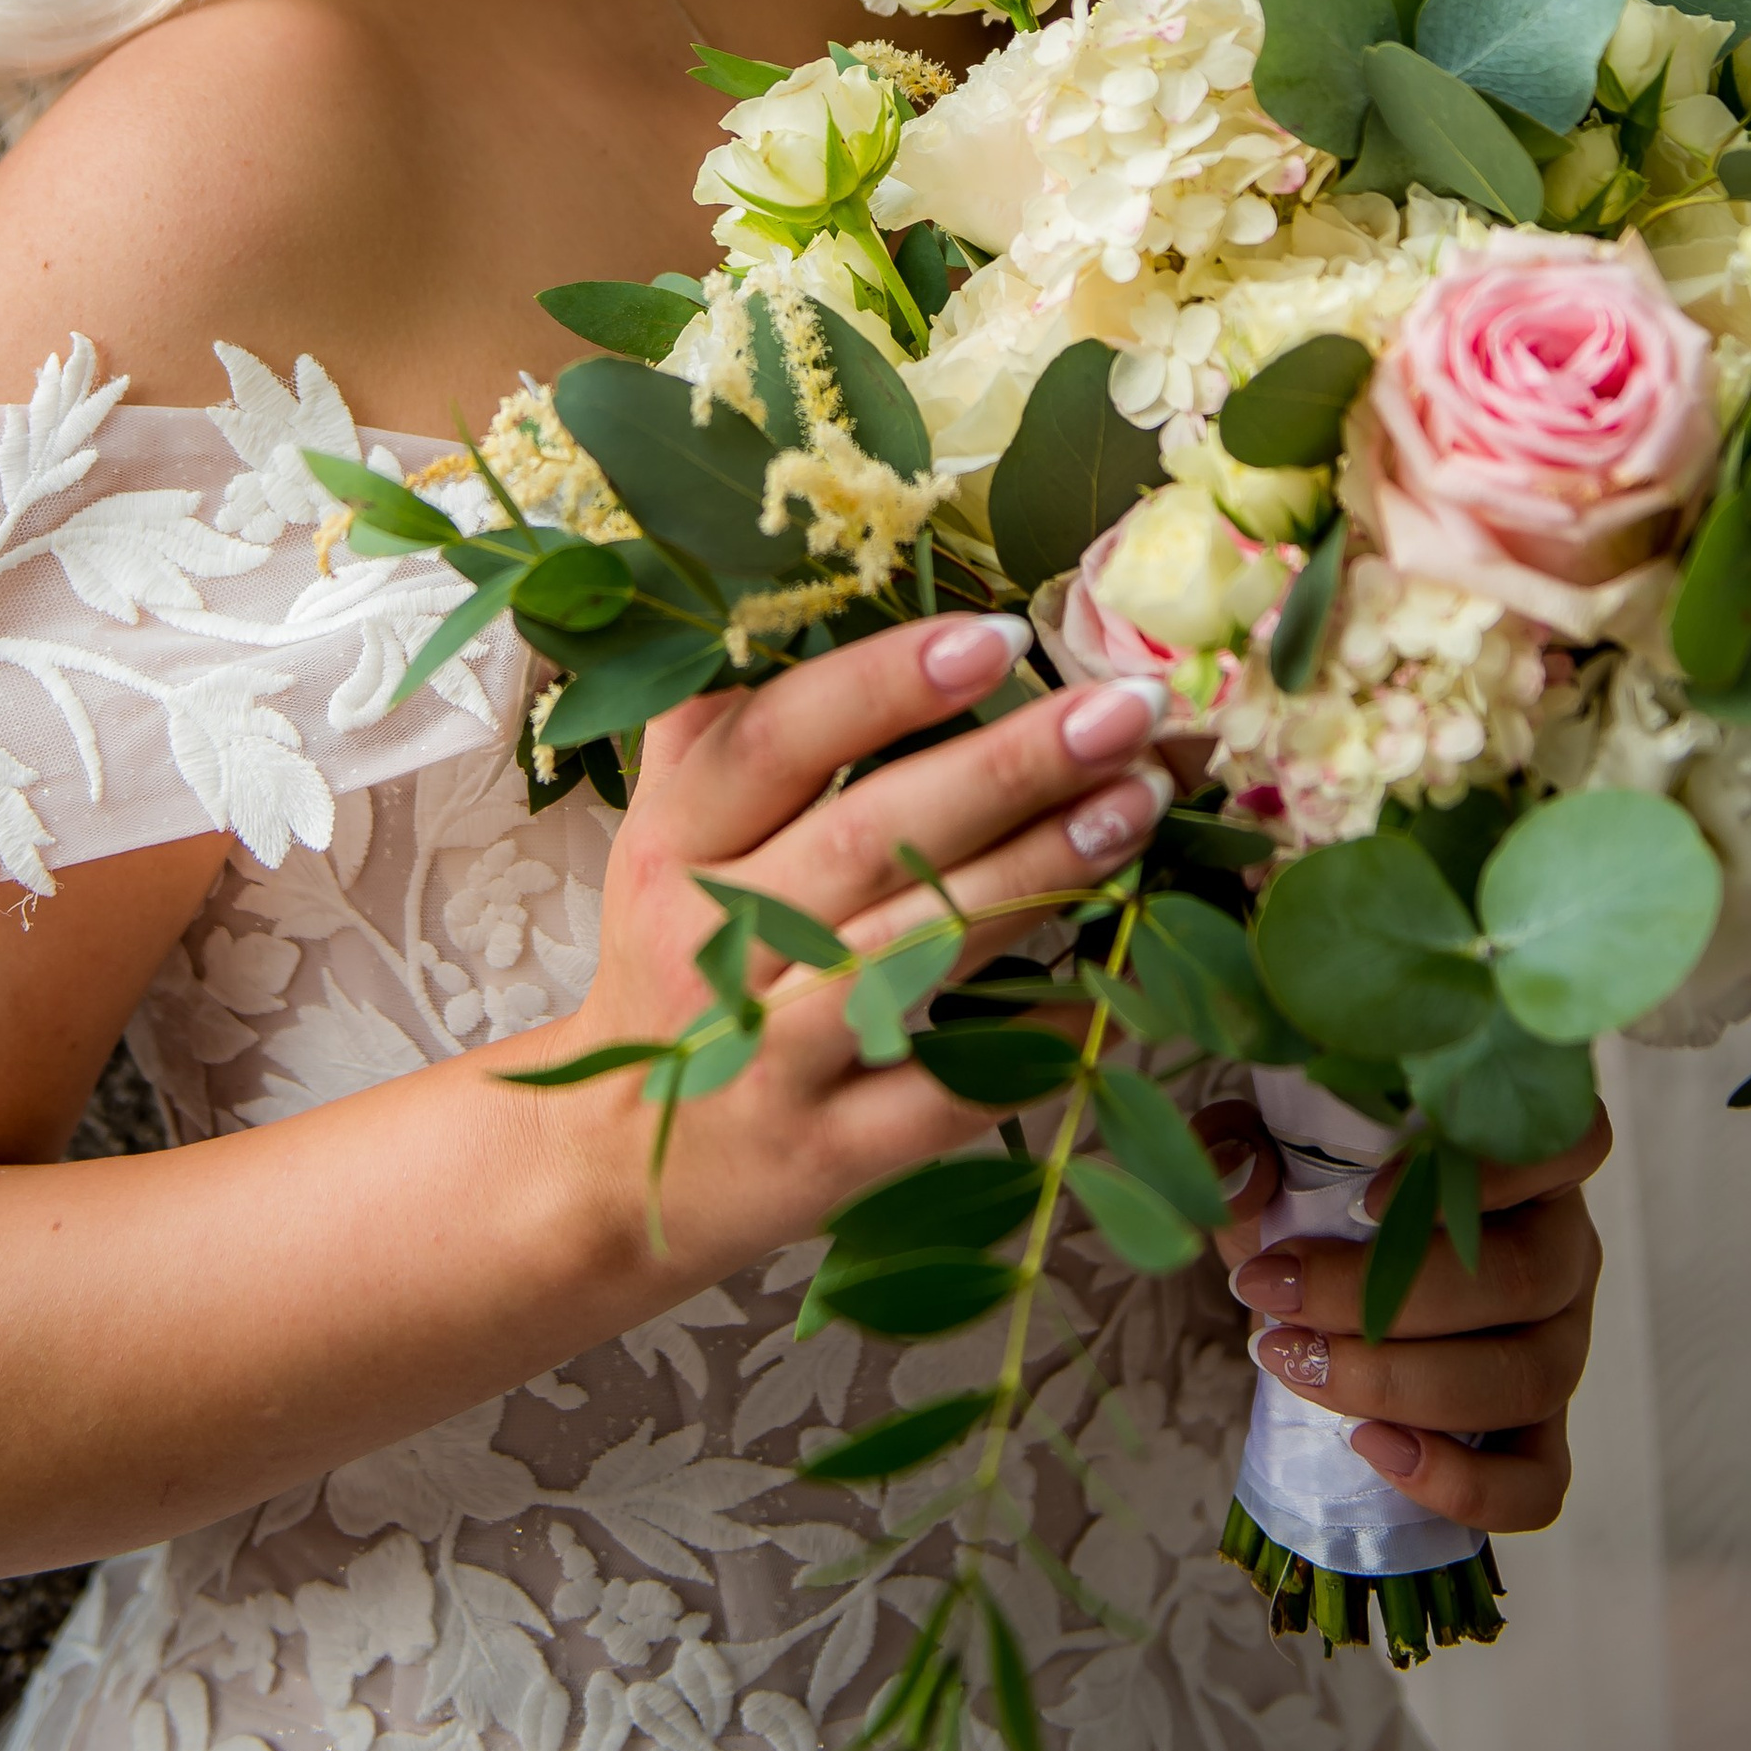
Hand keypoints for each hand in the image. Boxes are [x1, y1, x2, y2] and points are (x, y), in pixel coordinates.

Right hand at [542, 611, 1178, 1282]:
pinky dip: (1036, 1042)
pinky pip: (948, 1092)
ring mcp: (765, 1056)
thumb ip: (724, 718)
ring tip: (1143, 805)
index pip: (776, 741)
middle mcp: (712, 942)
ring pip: (914, 953)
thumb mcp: (665, 834)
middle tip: (1125, 710)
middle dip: (1008, 766)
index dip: (885, 685)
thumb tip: (807, 583)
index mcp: (674, 842)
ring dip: (1039, 875)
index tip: (997, 638)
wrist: (607, 1167)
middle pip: (867, 837)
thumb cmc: (673, 964)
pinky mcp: (825, 1154)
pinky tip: (1118, 988)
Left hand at [1191, 1096, 1609, 1538]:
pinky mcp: (1540, 1438)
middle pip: (1524, 1277)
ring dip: (1401, 1382)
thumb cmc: (1313, 1209)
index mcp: (1522, 1165)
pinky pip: (1537, 1483)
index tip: (1368, 1202)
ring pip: (1530, 1377)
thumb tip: (1244, 1174)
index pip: (1571, 1141)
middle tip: (1274, 1294)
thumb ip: (1241, 1143)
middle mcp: (1560, 1251)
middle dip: (1385, 1297)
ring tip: (1295, 1364)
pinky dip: (1463, 1482)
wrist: (1315, 1300)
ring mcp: (1560, 1348)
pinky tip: (1372, 1448)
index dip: (1492, 1170)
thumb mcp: (1269, 1161)